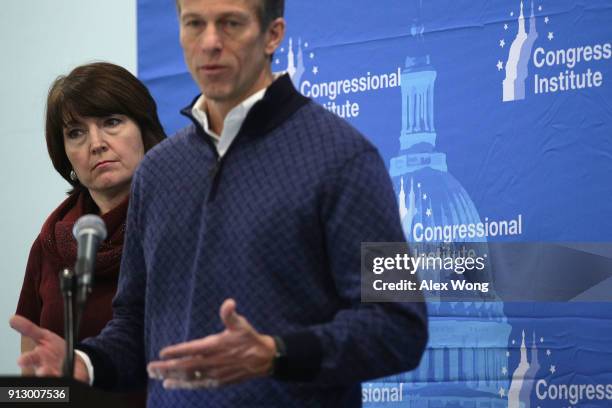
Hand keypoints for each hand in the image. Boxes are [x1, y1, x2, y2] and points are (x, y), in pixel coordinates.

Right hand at [9, 315, 88, 382]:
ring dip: (55, 376)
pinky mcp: (69, 378)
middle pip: (43, 372)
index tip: (21, 361)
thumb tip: (12, 319)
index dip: (26, 360)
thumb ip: (28, 329)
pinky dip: (70, 379)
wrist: (72, 361)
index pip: (30, 359)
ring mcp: (57, 374)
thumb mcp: (43, 336)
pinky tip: (71, 378)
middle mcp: (46, 368)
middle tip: (42, 372)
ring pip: (54, 377)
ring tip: (54, 373)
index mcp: (38, 358)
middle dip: (42, 372)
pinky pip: (70, 379)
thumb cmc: (54, 350)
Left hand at [147, 298, 275, 388]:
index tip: (162, 352)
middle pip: (185, 366)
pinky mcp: (217, 382)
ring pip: (188, 377)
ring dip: (170, 376)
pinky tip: (170, 384)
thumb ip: (230, 314)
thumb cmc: (248, 338)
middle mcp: (213, 362)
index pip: (192, 349)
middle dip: (166, 367)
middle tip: (150, 368)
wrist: (263, 359)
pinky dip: (182, 385)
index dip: (177, 351)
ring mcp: (214, 373)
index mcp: (216, 346)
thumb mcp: (241, 324)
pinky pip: (196, 385)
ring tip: (155, 375)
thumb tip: (229, 302)